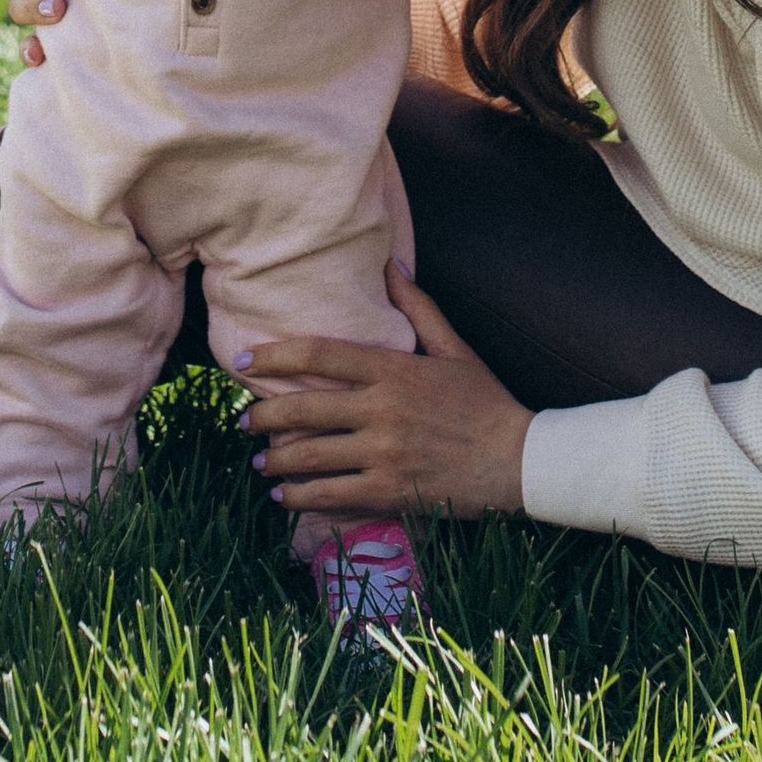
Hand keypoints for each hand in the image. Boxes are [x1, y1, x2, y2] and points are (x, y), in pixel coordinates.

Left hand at [242, 266, 533, 522]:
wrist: (519, 462)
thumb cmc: (486, 402)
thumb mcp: (455, 348)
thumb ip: (418, 308)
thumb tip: (392, 264)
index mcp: (393, 369)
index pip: (319, 355)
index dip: (273, 356)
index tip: (242, 362)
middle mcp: (381, 411)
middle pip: (303, 409)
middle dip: (263, 415)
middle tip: (241, 419)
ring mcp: (383, 454)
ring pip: (311, 457)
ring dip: (275, 460)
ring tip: (258, 460)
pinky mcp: (390, 492)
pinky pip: (332, 496)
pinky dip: (300, 497)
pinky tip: (284, 495)